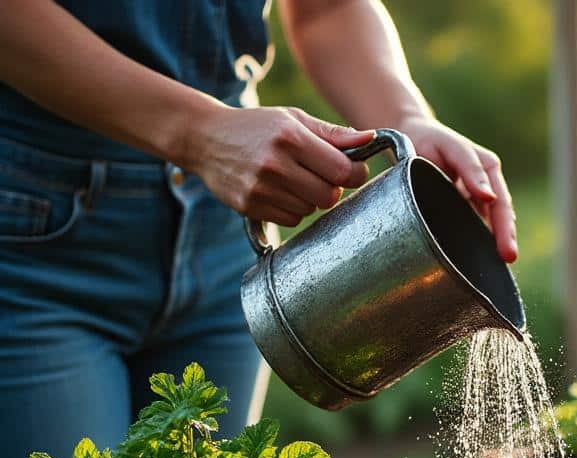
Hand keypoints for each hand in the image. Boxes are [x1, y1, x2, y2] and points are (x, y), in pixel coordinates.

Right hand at [187, 105, 373, 226]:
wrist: (205, 138)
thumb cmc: (257, 126)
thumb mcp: (294, 120)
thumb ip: (333, 134)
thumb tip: (371, 139)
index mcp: (291, 138)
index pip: (342, 171)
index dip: (356, 174)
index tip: (354, 170)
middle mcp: (275, 164)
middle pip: (329, 196)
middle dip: (333, 188)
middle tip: (323, 176)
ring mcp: (261, 188)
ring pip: (310, 210)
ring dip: (311, 199)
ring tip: (295, 179)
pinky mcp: (250, 206)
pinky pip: (290, 219)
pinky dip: (293, 209)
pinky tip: (280, 191)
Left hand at [396, 115, 517, 262]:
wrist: (410, 136)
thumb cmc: (429, 140)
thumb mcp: (450, 147)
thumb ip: (469, 168)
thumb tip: (489, 197)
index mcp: (488, 169)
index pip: (501, 203)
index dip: (505, 227)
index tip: (506, 249)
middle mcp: (486, 186)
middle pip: (501, 217)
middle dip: (506, 240)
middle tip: (508, 260)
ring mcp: (474, 199)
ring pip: (488, 225)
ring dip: (493, 244)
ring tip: (496, 268)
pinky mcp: (461, 208)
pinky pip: (472, 227)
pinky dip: (477, 242)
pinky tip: (477, 259)